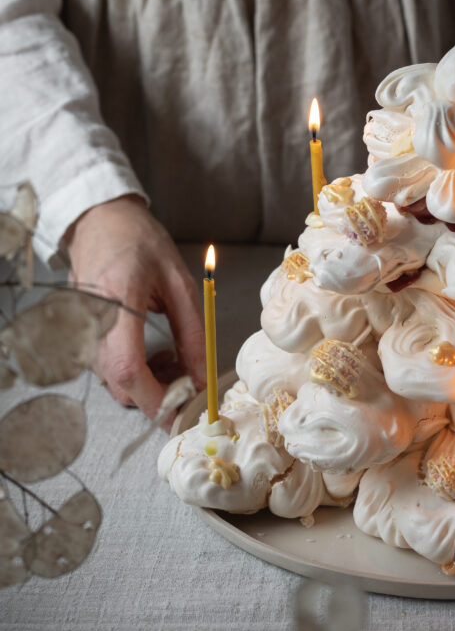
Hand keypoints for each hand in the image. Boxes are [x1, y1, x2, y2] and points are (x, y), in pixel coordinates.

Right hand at [66, 195, 205, 419]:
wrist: (100, 221)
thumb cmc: (141, 243)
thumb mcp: (180, 283)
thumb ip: (192, 332)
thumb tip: (202, 377)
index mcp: (119, 299)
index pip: (127, 365)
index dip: (154, 396)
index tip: (181, 408)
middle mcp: (90, 318)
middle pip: (119, 382)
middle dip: (157, 393)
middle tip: (187, 380)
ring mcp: (78, 327)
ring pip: (111, 380)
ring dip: (145, 382)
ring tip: (170, 358)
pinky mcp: (77, 333)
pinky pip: (103, 368)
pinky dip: (131, 370)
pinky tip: (149, 352)